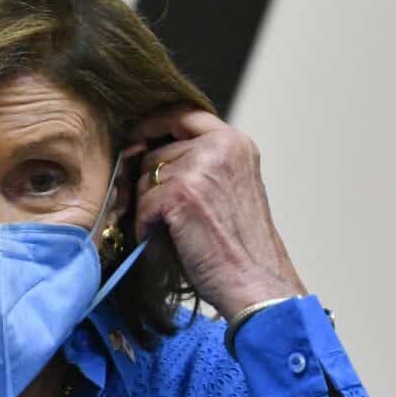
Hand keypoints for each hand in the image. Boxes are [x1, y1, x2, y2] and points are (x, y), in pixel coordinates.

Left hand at [130, 108, 305, 318]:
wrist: (255, 282)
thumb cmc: (242, 247)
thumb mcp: (232, 188)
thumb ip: (204, 164)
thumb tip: (150, 153)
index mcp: (237, 144)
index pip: (186, 114)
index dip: (157, 123)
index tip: (140, 136)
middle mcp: (221, 147)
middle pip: (158, 151)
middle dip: (153, 183)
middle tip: (167, 215)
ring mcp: (200, 167)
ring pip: (146, 177)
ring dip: (151, 207)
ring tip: (176, 232)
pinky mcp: (180, 193)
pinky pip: (143, 204)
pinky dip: (148, 227)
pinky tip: (170, 242)